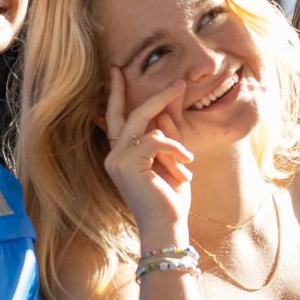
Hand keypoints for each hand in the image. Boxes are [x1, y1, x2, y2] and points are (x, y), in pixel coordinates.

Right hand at [102, 68, 193, 241]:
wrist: (167, 228)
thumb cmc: (170, 200)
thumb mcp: (171, 162)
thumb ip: (165, 137)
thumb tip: (165, 108)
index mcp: (120, 155)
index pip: (117, 118)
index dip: (116, 94)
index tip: (116, 71)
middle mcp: (113, 156)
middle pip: (131, 113)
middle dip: (156, 96)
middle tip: (180, 83)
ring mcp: (117, 160)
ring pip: (146, 125)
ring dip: (174, 142)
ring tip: (187, 162)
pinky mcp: (127, 164)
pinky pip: (156, 140)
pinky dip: (175, 150)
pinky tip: (185, 166)